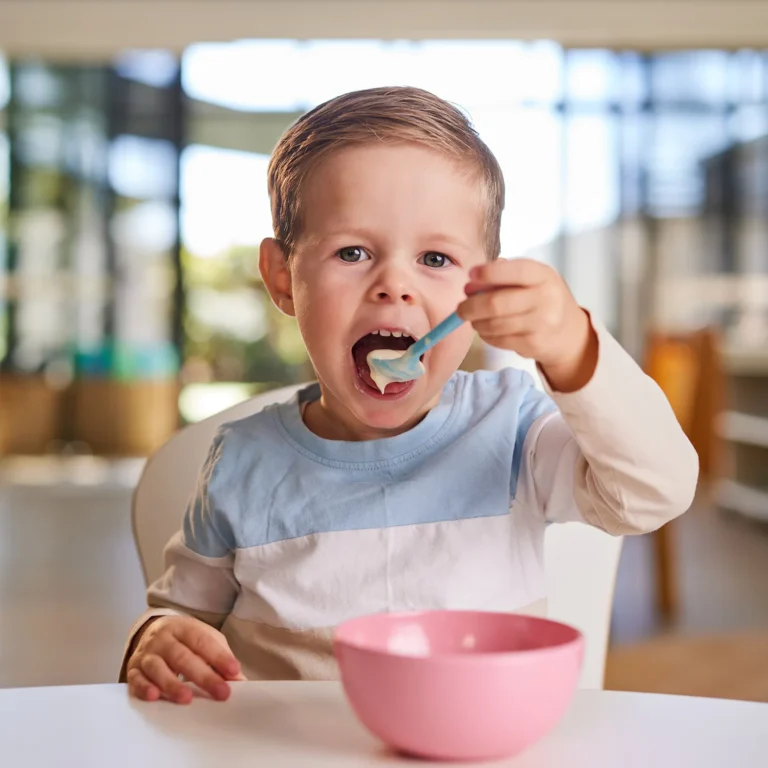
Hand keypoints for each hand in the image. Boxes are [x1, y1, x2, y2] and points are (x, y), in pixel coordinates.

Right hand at [126, 615, 244, 703]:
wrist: (152, 629)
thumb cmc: (185, 639)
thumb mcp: (205, 638)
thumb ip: (221, 657)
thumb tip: (240, 680)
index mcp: (184, 627)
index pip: (203, 641)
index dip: (219, 656)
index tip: (234, 671)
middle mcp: (164, 639)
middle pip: (182, 656)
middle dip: (203, 676)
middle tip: (221, 692)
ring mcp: (147, 654)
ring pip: (158, 668)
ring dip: (172, 684)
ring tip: (187, 698)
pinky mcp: (133, 669)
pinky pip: (136, 679)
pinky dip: (144, 688)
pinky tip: (154, 696)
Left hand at [458, 258, 597, 391]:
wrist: (568, 333)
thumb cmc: (541, 299)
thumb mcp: (531, 279)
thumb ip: (504, 275)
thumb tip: (471, 283)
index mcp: (543, 275)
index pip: (515, 271)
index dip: (489, 273)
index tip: (470, 275)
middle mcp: (546, 298)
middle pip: (496, 303)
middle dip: (471, 306)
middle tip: (460, 308)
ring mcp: (541, 323)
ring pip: (494, 324)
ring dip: (476, 322)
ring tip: (473, 319)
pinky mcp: (533, 344)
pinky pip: (499, 340)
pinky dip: (486, 335)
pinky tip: (486, 330)